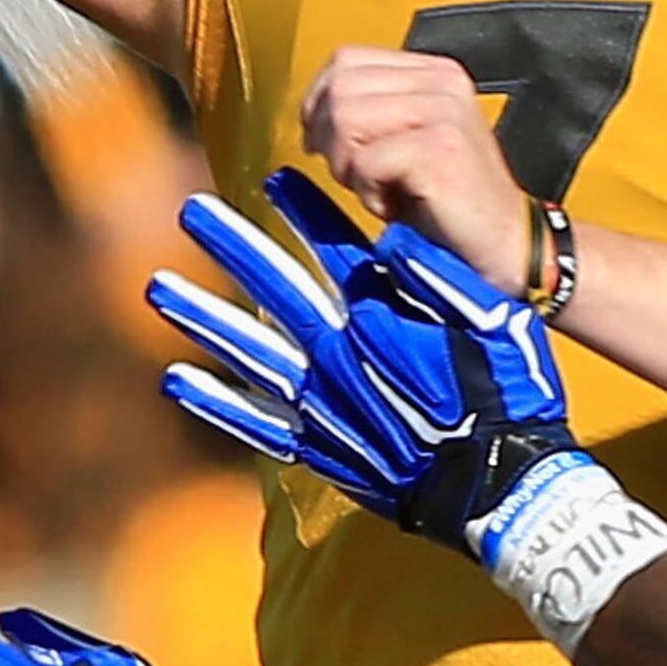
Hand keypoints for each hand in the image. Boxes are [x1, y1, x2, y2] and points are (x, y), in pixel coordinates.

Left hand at [148, 168, 584, 553]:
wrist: (498, 485)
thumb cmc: (509, 399)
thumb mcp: (494, 324)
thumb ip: (441, 278)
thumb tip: (393, 235)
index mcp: (384, 318)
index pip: (334, 249)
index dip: (304, 211)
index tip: (274, 180)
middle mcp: (341, 355)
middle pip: (274, 287)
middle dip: (232, 244)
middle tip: (190, 209)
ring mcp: (322, 404)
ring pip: (248, 348)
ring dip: (202, 315)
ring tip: (158, 286)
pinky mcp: (317, 448)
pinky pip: (254, 422)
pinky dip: (215, 401)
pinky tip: (177, 378)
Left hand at [302, 48, 533, 284]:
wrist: (501, 247)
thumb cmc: (449, 203)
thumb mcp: (406, 141)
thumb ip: (370, 112)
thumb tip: (312, 113)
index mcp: (434, 72)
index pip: (347, 59)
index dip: (319, 101)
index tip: (320, 140)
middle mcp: (442, 82)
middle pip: (341, 87)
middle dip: (331, 138)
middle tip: (356, 175)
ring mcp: (443, 111)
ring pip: (346, 119)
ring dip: (349, 167)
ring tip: (380, 189)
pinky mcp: (440, 147)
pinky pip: (365, 162)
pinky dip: (368, 193)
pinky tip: (396, 206)